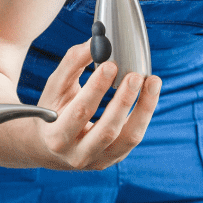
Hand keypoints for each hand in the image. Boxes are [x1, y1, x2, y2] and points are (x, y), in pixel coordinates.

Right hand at [34, 42, 161, 169]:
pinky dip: (144, 114)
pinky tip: (149, 93)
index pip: (79, 112)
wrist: (50, 146)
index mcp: (56, 138)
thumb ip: (72, 63)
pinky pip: (134, 137)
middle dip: (124, 101)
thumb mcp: (55, 87)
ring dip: (143, 109)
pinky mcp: (115, 158)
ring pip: (128, 138)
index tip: (110, 64)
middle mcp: (78, 155)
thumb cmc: (53, 110)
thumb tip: (96, 41)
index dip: (96, 88)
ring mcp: (99, 160)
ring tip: (152, 82)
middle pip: (107, 130)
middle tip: (135, 75)